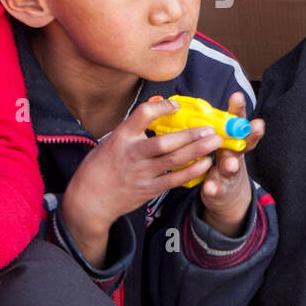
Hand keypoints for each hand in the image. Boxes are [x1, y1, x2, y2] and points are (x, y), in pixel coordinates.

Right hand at [60, 98, 223, 266]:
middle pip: (165, 142)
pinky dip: (192, 171)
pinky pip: (175, 179)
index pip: (142, 115)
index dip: (162, 107)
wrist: (89, 200)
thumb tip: (159, 106)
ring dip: (198, 150)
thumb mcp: (112, 141)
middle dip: (190, 134)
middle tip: (210, 128)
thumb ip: (135, 128)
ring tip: (215, 142)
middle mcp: (132, 154)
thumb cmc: (101, 166)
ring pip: (174, 160)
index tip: (176, 105)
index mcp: (121, 137)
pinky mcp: (149, 188)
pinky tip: (206, 163)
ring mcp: (141, 173)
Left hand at [198, 91, 264, 235]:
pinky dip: (215, 188)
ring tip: (230, 164)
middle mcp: (234, 155)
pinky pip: (218, 188)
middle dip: (250, 135)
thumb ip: (215, 127)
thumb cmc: (221, 161)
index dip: (238, 110)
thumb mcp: (221, 143)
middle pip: (243, 144)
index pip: (237, 122)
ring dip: (231, 165)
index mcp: (231, 141)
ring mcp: (229, 173)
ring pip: (231, 168)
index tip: (237, 96)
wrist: (227, 194)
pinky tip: (210, 187)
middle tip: (256, 125)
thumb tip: (190, 103)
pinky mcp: (221, 190)